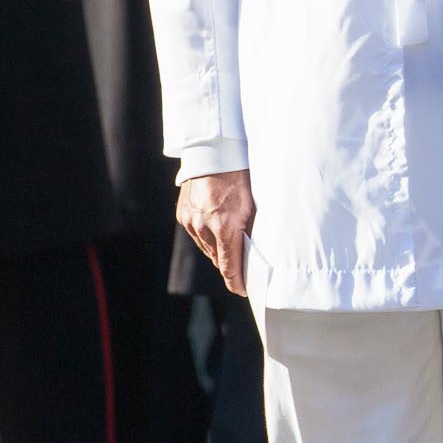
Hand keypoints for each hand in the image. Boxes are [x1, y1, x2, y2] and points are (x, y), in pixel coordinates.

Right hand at [176, 170, 255, 296]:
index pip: (229, 266)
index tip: (244, 290)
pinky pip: (196, 234)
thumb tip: (259, 248)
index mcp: (225, 226)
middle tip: (243, 269)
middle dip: (230, 265)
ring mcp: (191, 221)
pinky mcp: (183, 214)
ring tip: (232, 248)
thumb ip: (255, 228)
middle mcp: (204, 227)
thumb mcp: (255, 203)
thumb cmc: (241, 175)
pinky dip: (207, 237)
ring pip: (206, 248)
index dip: (236, 282)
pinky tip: (217, 231)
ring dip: (218, 251)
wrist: (214, 153)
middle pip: (218, 259)